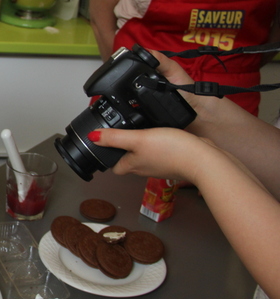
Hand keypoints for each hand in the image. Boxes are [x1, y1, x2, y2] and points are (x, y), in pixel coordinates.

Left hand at [89, 127, 212, 181]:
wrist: (204, 159)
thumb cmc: (173, 151)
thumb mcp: (138, 139)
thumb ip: (116, 138)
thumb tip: (93, 137)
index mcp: (133, 165)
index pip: (114, 167)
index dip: (108, 157)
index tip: (105, 145)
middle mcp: (145, 167)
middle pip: (129, 161)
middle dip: (124, 150)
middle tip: (122, 134)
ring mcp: (160, 164)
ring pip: (145, 156)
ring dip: (142, 146)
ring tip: (141, 131)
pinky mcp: (174, 159)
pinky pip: (161, 152)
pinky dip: (159, 144)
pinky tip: (163, 134)